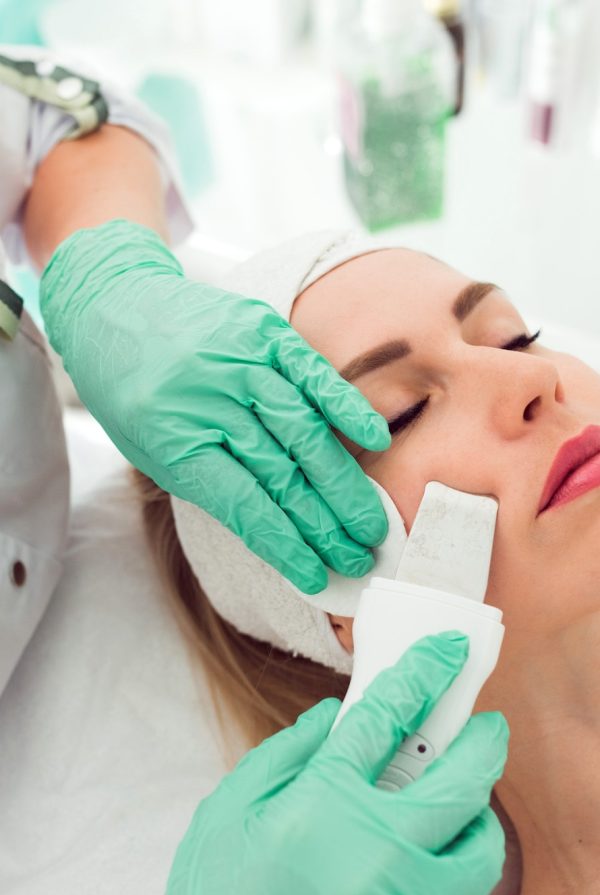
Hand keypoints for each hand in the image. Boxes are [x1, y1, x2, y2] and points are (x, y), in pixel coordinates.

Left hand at [40, 220, 390, 592]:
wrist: (115, 304)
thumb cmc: (134, 391)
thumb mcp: (152, 449)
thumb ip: (211, 482)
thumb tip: (280, 528)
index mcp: (172, 437)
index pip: (243, 505)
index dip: (284, 545)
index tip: (315, 576)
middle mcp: (208, 399)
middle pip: (281, 474)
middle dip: (324, 525)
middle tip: (357, 557)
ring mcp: (238, 361)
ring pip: (304, 432)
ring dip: (342, 485)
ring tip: (369, 523)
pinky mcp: (262, 331)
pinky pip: (312, 372)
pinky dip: (345, 406)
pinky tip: (375, 440)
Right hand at [164, 633, 508, 894]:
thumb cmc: (217, 891)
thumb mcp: (230, 811)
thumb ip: (283, 756)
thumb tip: (330, 716)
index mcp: (322, 805)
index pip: (385, 718)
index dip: (422, 673)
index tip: (444, 650)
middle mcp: (373, 851)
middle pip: (457, 781)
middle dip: (482, 741)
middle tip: (486, 722)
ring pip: (476, 849)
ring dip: (480, 812)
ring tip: (465, 794)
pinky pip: (460, 892)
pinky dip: (461, 860)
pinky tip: (441, 844)